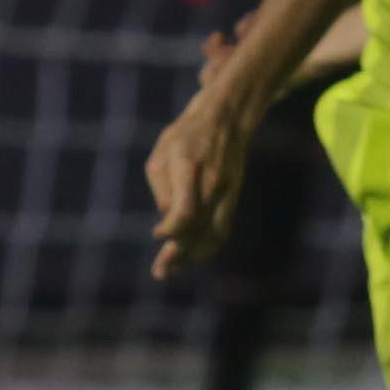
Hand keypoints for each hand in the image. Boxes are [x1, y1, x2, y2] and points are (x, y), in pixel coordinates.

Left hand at [146, 89, 249, 276]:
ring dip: (194, 256)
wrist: (226, 117)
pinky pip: (222, 229)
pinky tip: (191, 255)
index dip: (170, 230)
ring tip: (173, 268)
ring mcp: (227, 191)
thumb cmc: (185, 135)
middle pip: (199, 229)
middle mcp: (213, 183)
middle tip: (160, 272)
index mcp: (190, 168)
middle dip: (178, 254)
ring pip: (214, 234)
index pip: (185, 212)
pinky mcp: (233, 197)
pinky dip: (207, 246)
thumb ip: (162, 189)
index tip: (156, 233)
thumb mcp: (162, 154)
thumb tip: (167, 218)